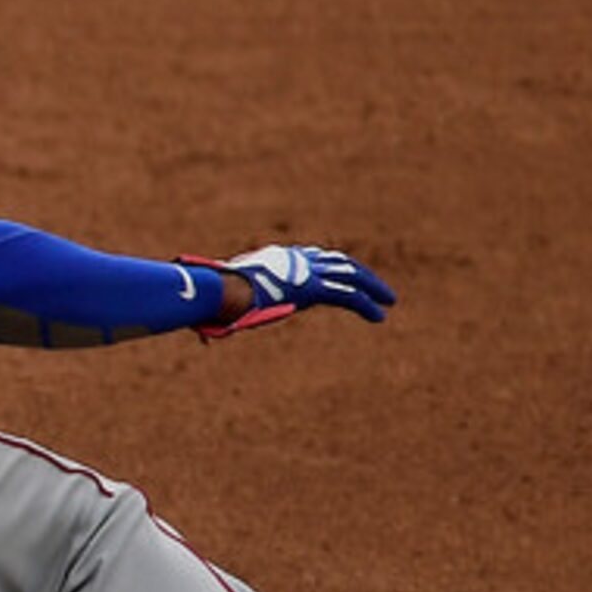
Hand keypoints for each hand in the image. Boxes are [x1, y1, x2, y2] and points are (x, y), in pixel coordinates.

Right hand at [197, 244, 396, 338]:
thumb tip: (203, 335)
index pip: (309, 257)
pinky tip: (381, 315)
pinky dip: (367, 304)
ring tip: (389, 300)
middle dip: (358, 273)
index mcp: (275, 259)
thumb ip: (219, 317)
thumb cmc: (213, 297)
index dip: (327, 265)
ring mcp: (306, 272)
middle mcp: (295, 260)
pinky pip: (348, 296)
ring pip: (350, 276)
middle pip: (336, 262)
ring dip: (372, 286)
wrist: (222, 290)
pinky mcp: (315, 288)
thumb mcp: (217, 304)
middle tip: (375, 285)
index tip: (338, 273)